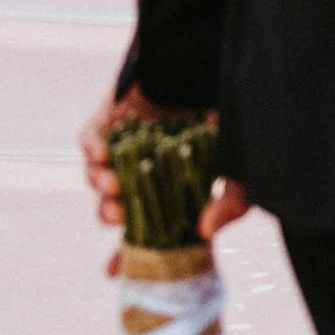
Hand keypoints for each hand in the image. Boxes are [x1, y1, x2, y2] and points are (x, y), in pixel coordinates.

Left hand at [80, 85, 250, 260]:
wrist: (223, 60)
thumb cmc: (238, 116)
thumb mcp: (243, 167)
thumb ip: (231, 202)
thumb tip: (204, 234)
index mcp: (171, 188)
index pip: (146, 228)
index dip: (128, 252)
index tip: (114, 274)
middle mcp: (145, 168)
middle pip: (115, 204)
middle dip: (112, 216)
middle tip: (121, 218)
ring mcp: (127, 141)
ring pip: (99, 175)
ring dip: (101, 187)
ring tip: (113, 188)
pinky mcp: (113, 113)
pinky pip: (91, 136)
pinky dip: (92, 148)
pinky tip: (101, 156)